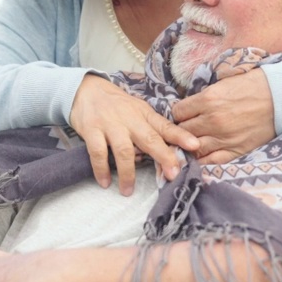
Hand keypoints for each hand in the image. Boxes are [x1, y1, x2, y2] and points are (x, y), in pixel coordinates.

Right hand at [69, 73, 199, 194]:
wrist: (86, 91)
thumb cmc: (117, 106)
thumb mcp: (138, 111)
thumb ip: (152, 129)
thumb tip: (172, 152)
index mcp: (144, 114)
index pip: (165, 126)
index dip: (180, 136)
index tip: (195, 145)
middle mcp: (130, 119)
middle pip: (149, 139)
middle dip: (162, 156)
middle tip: (171, 175)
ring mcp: (110, 125)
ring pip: (123, 150)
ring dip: (127, 173)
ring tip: (128, 191)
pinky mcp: (92, 130)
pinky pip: (97, 153)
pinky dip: (101, 169)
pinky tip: (105, 183)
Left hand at [172, 68, 274, 163]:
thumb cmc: (254, 85)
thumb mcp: (224, 81)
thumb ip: (205, 95)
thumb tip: (189, 104)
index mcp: (208, 99)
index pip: (177, 112)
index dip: (177, 114)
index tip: (181, 115)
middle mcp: (212, 120)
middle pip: (182, 131)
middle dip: (180, 130)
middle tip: (182, 130)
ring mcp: (224, 138)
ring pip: (193, 148)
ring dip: (189, 146)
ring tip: (189, 144)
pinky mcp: (236, 150)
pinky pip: (211, 160)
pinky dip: (203, 160)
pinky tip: (200, 157)